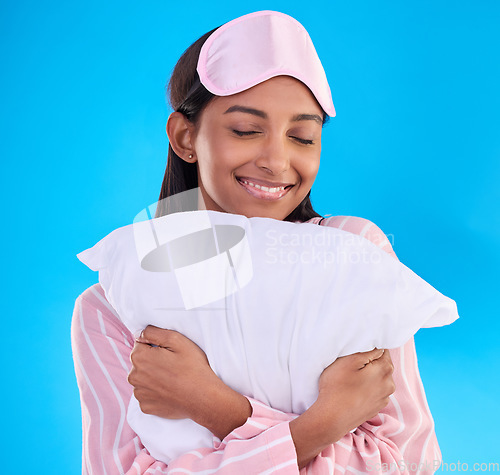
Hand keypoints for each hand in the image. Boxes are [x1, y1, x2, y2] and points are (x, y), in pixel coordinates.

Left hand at [127, 326, 250, 438]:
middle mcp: (134, 376)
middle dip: (152, 360)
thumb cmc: (192, 367)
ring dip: (153, 376)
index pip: (140, 344)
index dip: (156, 346)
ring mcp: (139, 394)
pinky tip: (170, 390)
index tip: (169, 352)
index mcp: (139, 357)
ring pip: (143, 378)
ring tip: (172, 378)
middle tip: (173, 364)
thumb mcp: (177, 339)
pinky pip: (147, 394)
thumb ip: (153, 332)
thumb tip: (139, 334)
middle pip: (140, 362)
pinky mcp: (145, 407)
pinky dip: (155, 391)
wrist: (203, 397)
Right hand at [290, 348, 394, 468]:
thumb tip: (379, 347)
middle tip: (352, 364)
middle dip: (371, 361)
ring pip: (380, 378)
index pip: (383, 349)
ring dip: (370, 375)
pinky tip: (355, 390)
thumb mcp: (349, 361)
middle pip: (383, 364)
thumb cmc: (337, 387)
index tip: (356, 351)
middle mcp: (389, 384)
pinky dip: (368, 387)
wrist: (332, 418)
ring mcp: (384, 397)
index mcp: (385, 369)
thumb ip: (368, 351)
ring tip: (352, 378)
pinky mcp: (377, 407)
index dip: (370, 347)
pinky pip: (376, 390)